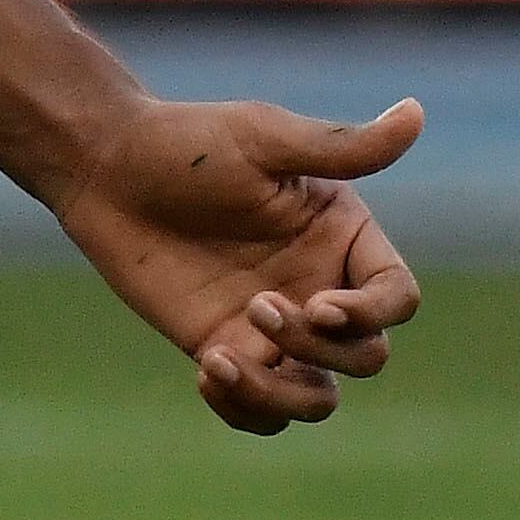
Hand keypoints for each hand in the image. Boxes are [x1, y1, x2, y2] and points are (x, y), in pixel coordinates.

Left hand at [55, 96, 424, 436]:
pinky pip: (262, 409)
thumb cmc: (185, 144)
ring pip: (318, 399)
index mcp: (342, 238)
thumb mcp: (264, 139)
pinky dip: (246, 409)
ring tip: (221, 362)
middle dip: (321, 348)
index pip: (397, 298)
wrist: (103, 168)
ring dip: (283, 395)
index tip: (320, 305)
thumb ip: (341, 144)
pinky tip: (205, 371)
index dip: (373, 314)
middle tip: (257, 307)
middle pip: (367, 356)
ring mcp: (273, 327)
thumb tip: (416, 110)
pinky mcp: (226, 348)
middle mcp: (319, 285)